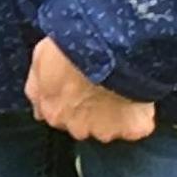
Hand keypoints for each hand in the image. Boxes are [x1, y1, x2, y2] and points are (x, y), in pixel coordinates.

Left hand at [25, 35, 153, 142]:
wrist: (106, 47)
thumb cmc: (71, 48)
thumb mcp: (40, 61)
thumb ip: (36, 89)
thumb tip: (37, 107)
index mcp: (52, 112)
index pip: (58, 117)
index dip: (70, 102)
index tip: (79, 89)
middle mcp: (77, 128)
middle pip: (84, 126)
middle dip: (91, 111)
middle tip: (100, 87)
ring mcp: (106, 130)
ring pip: (111, 128)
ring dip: (116, 114)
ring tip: (120, 89)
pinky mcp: (132, 128)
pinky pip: (138, 126)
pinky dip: (139, 116)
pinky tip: (137, 97)